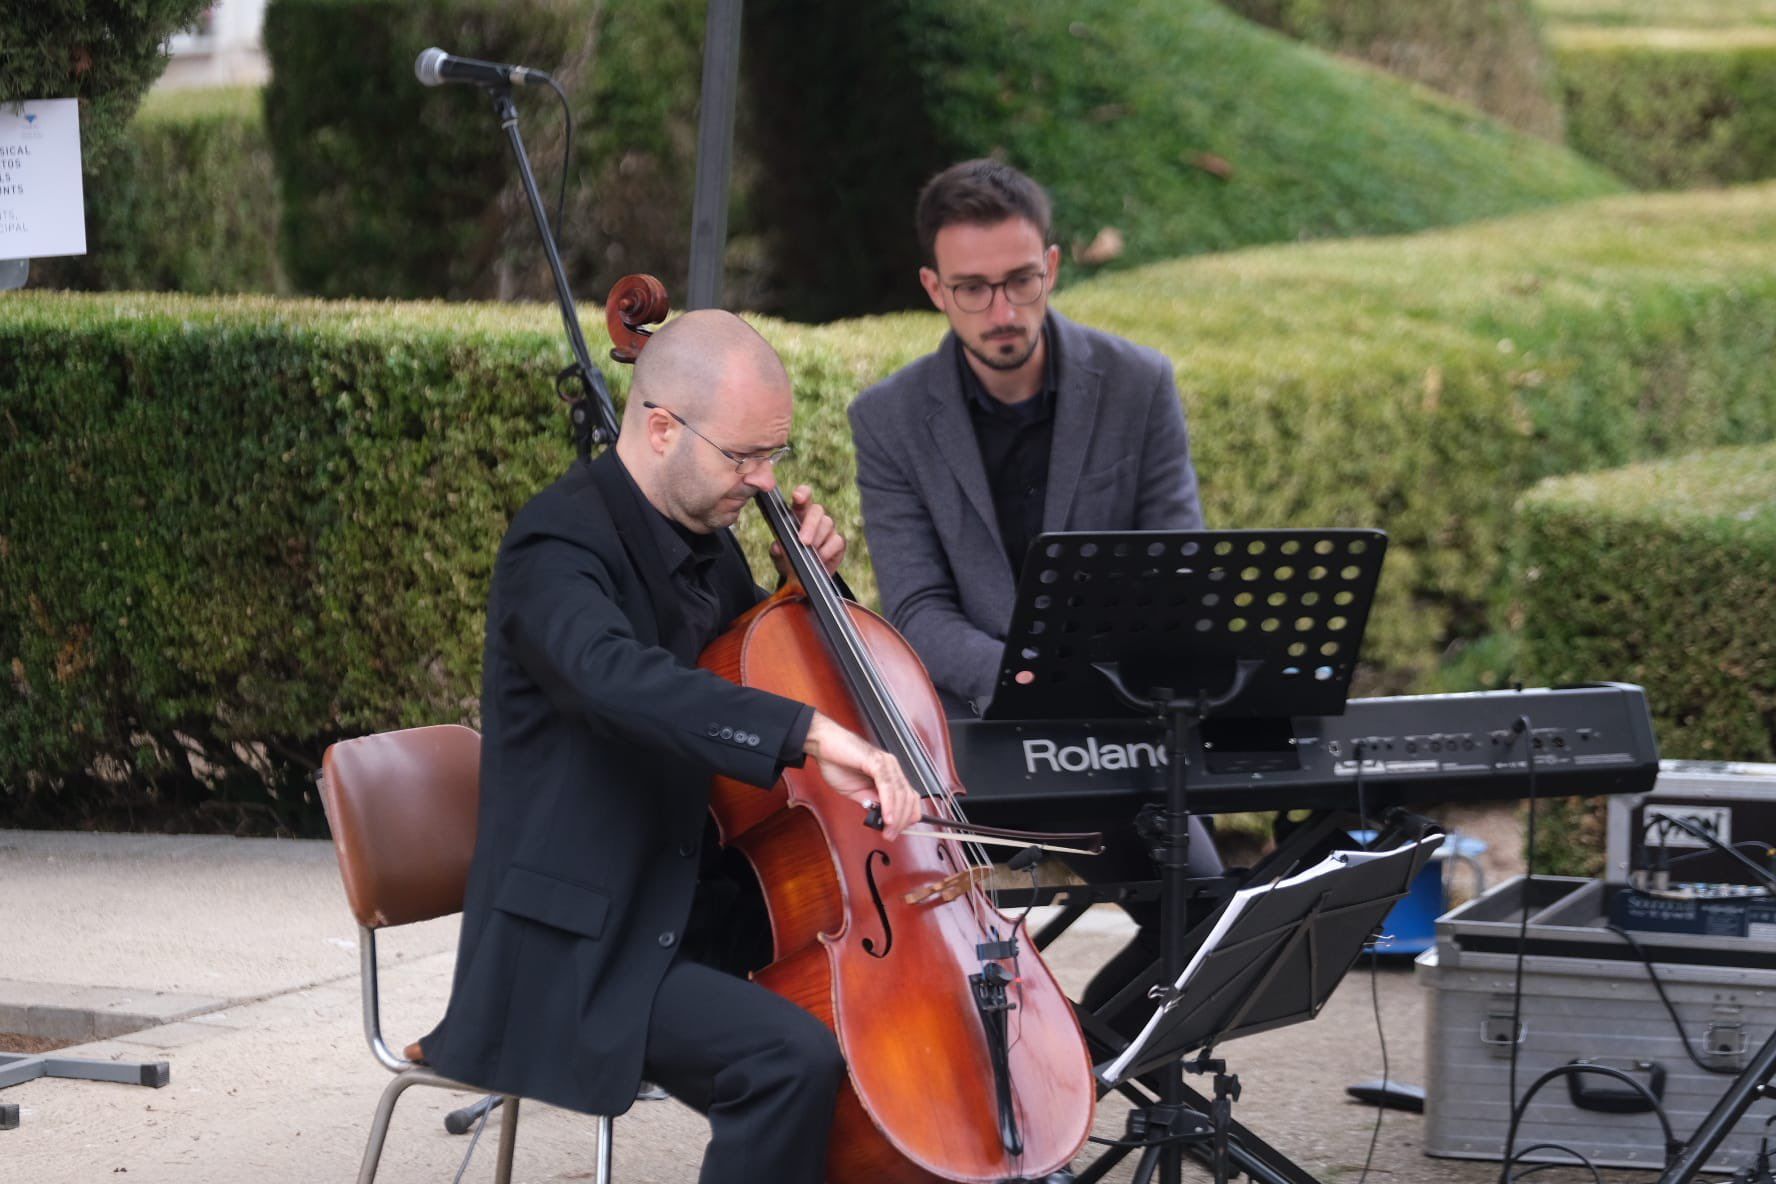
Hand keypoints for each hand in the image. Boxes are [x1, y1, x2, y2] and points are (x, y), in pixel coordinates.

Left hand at [771, 484, 845, 579]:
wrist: (802, 579)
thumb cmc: (789, 559)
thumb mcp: (779, 556)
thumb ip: (777, 550)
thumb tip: (777, 547)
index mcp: (798, 514)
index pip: (803, 496)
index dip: (802, 494)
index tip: (797, 497)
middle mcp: (814, 518)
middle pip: (817, 510)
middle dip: (810, 525)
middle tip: (803, 542)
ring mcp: (828, 529)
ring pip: (827, 524)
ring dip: (817, 540)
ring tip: (809, 554)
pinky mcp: (838, 541)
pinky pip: (837, 541)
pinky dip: (827, 551)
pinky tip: (820, 559)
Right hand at [801, 713, 921, 839]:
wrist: (822, 744)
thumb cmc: (836, 763)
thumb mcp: (856, 791)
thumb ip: (871, 802)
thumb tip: (884, 817)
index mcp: (889, 774)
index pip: (909, 798)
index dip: (907, 817)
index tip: (896, 831)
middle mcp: (891, 767)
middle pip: (908, 798)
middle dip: (902, 822)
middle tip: (890, 835)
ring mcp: (885, 763)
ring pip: (901, 794)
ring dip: (896, 817)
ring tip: (888, 830)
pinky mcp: (876, 761)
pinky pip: (887, 786)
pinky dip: (889, 804)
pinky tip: (886, 817)